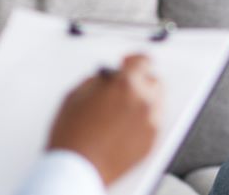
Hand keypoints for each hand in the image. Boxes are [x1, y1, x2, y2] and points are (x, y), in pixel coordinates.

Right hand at [47, 54, 161, 185]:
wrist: (77, 169)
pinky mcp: (151, 141)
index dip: (133, 59)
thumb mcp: (75, 95)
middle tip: (123, 87)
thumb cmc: (72, 137)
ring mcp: (150, 122)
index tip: (127, 62)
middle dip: (139, 80)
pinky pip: (153, 122)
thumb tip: (107, 78)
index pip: (142, 60)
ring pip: (156, 102)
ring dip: (143, 99)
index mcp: (125, 85)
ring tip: (121, 109)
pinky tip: (124, 125)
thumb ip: (96, 80)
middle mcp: (144, 101)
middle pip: (153, 80)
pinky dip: (143, 119)